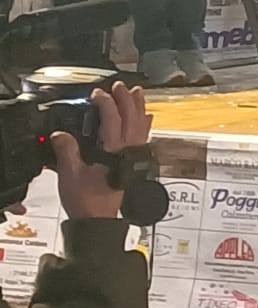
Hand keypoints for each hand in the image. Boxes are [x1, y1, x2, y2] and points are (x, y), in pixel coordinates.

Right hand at [54, 84, 150, 220]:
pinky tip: (147, 117)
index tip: (97, 94)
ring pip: (141, 125)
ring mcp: (133, 156)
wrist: (98, 221)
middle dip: (126, 99)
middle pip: (132, 118)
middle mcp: (128, 151)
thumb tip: (61, 135)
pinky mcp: (134, 162)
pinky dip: (145, 124)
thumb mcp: (70, 176)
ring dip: (139, 107)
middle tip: (119, 86)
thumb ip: (67, 152)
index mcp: (114, 151)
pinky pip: (144, 137)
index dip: (106, 104)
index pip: (113, 120)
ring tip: (137, 92)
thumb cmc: (86, 201)